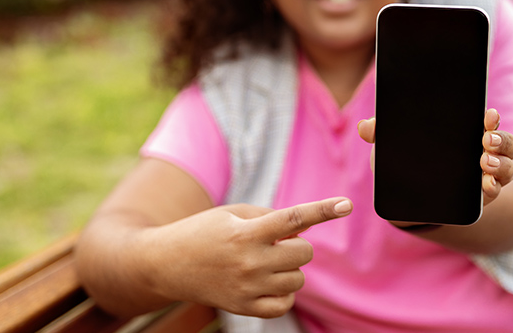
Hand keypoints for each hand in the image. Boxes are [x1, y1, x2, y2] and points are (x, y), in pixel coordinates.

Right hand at [140, 197, 351, 317]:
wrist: (166, 264)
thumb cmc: (203, 232)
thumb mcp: (234, 213)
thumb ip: (271, 217)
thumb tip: (306, 227)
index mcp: (246, 232)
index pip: (293, 218)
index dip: (323, 210)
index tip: (346, 204)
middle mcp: (249, 261)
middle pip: (303, 252)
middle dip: (295, 244)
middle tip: (273, 243)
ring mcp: (247, 288)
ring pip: (298, 278)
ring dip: (290, 268)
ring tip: (266, 262)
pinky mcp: (244, 308)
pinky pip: (285, 303)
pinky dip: (284, 293)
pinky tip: (269, 282)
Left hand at [357, 108, 512, 206]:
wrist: (410, 199)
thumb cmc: (409, 160)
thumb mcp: (396, 146)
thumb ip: (383, 134)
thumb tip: (365, 127)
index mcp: (466, 133)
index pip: (486, 121)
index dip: (490, 118)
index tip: (488, 114)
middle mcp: (483, 152)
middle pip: (504, 142)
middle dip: (501, 139)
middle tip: (487, 139)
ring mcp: (486, 176)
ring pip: (507, 167)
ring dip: (502, 164)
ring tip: (488, 163)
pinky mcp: (481, 197)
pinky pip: (494, 191)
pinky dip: (494, 188)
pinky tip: (488, 187)